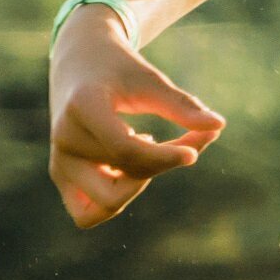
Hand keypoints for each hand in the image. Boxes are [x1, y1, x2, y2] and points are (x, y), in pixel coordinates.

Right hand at [49, 15, 223, 225]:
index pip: (126, 151)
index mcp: (83, 108)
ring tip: (146, 151)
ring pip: (107, 203)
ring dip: (138, 185)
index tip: (196, 151)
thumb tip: (219, 126)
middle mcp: (64, 138)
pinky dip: (115, 203)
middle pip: (123, 178)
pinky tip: (128, 171)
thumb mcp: (150, 80)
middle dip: (160, 165)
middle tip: (182, 141)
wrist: (79, 64)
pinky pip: (87, 215)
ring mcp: (60, 160)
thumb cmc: (119, 70)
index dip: (167, 157)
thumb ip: (181, 105)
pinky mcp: (61, 176)